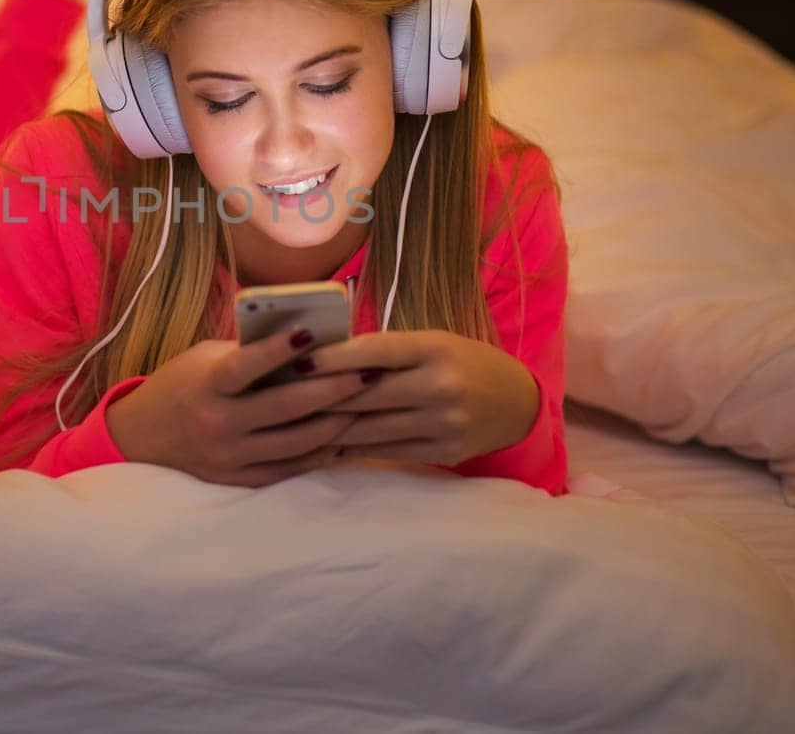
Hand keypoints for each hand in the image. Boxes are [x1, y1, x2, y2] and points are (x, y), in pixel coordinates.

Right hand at [104, 328, 374, 487]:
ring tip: (365, 402)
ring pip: (296, 443)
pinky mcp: (238, 480)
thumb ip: (247, 354)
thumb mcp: (205, 360)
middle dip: (332, 389)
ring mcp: (229, 458)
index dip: (277, 351)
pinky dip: (319, 453)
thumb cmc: (181, 385)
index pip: (245, 368)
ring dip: (336, 422)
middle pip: (284, 408)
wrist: (140, 438)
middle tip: (368, 373)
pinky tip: (343, 436)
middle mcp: (218, 425)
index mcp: (206, 387)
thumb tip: (305, 341)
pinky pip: (289, 468)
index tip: (310, 333)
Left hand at [301, 331, 540, 466]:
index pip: (372, 351)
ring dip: (328, 427)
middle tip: (278, 397)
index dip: (330, 358)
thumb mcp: (431, 343)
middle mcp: (440, 386)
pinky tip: (325, 445)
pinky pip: (386, 451)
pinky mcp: (443, 452)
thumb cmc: (462, 362)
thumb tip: (321, 357)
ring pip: (370, 429)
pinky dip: (352, 448)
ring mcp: (443, 423)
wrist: (516, 402)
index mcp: (434, 348)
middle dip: (319, 397)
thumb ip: (386, 351)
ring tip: (292, 424)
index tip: (292, 362)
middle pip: (365, 395)